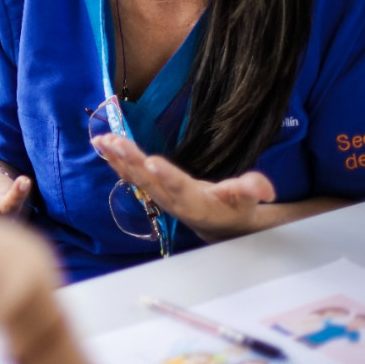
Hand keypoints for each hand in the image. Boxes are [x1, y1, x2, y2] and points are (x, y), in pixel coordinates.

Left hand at [91, 134, 275, 241]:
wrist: (218, 223)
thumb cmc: (235, 209)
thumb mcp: (248, 202)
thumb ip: (252, 191)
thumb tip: (264, 188)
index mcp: (196, 204)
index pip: (181, 190)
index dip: (167, 178)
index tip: (153, 162)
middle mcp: (171, 201)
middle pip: (149, 181)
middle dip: (131, 161)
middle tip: (116, 142)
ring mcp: (157, 195)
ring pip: (134, 177)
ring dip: (117, 158)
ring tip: (102, 140)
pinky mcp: (150, 187)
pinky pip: (128, 173)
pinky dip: (114, 159)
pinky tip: (100, 143)